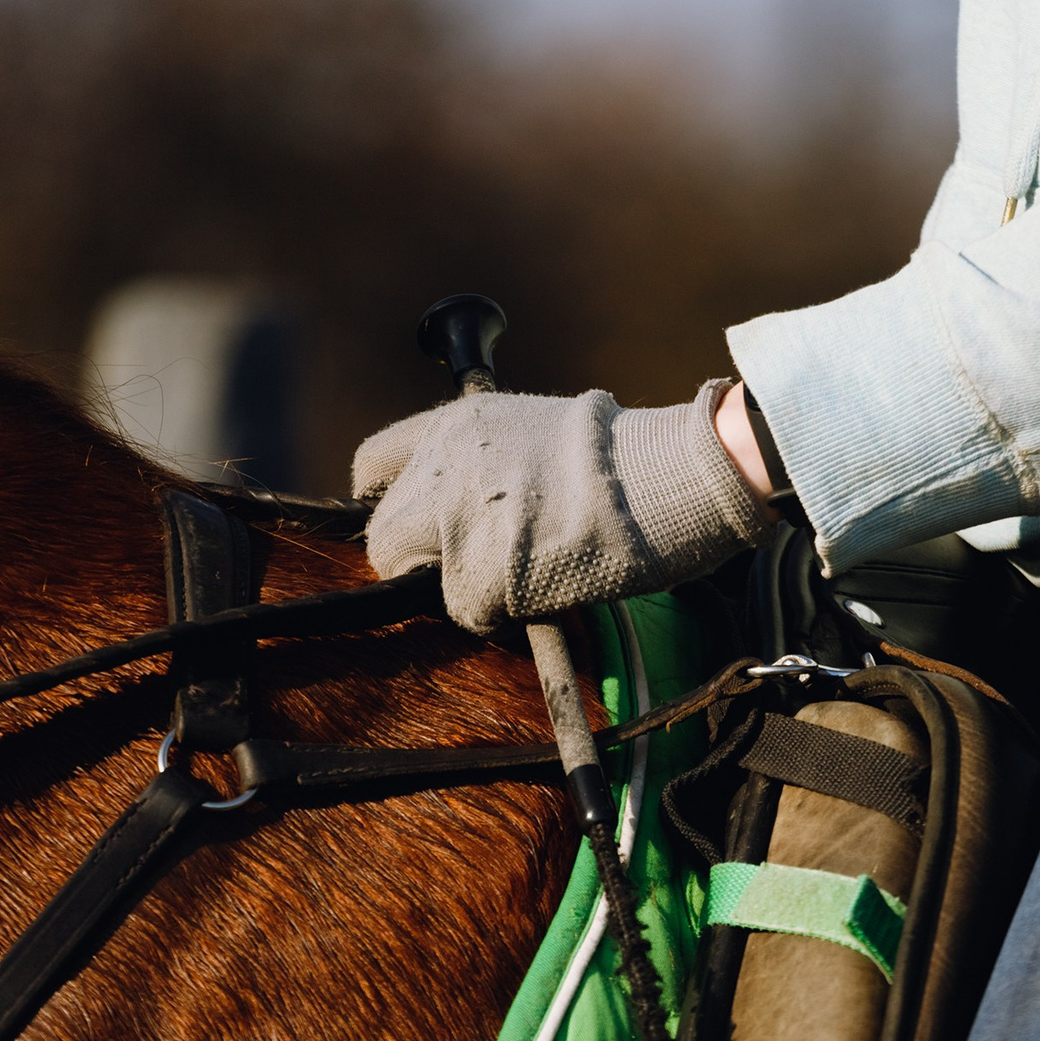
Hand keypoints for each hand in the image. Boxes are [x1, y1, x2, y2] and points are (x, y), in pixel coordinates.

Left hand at [353, 379, 773, 633]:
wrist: (666, 475)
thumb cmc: (627, 458)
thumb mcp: (538, 429)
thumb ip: (490, 458)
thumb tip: (471, 499)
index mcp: (458, 425)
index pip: (373, 463)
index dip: (385, 501)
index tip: (407, 524)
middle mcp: (444, 465)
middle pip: (384, 530)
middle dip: (418, 557)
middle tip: (471, 568)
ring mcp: (456, 519)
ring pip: (415, 577)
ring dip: (459, 587)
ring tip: (516, 578)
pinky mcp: (479, 572)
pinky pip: (466, 613)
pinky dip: (497, 616)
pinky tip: (539, 592)